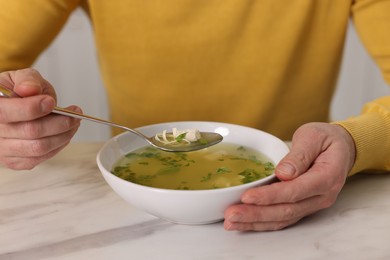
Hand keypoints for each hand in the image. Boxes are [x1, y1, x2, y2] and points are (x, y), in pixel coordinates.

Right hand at [0, 68, 80, 169]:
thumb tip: (30, 89)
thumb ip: (27, 79)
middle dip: (59, 122)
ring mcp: (2, 149)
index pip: (5, 112)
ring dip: (63, 135)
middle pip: (30, 131)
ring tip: (74, 123)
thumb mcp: (21, 77)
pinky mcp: (14, 161)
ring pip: (38, 147)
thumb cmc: (18, 92)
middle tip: (75, 114)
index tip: (51, 102)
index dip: (31, 108)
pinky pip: (40, 158)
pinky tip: (64, 133)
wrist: (16, 107)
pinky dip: (58, 145)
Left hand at [223, 122, 355, 230]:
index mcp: (326, 177)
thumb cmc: (326, 139)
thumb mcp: (313, 136)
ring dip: (256, 222)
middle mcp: (321, 196)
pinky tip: (245, 223)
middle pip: (286, 210)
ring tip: (231, 222)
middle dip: (256, 214)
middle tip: (231, 215)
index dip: (270, 196)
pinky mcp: (303, 206)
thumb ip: (299, 155)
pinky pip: (283, 218)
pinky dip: (263, 222)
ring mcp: (313, 204)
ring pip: (283, 218)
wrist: (342, 148)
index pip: (295, 191)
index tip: (247, 197)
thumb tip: (283, 173)